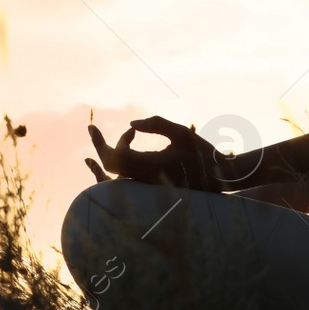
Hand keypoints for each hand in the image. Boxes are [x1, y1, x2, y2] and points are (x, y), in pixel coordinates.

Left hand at [85, 116, 235, 191]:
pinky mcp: (148, 184)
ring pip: (115, 173)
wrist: (217, 178)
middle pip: (111, 167)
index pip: (120, 158)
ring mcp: (147, 184)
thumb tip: (131, 125)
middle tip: (91, 129)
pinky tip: (126, 143)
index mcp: (154, 167)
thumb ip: (157, 124)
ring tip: (102, 135)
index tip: (132, 131)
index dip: (119, 141)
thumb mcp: (182, 132)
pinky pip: (124, 175)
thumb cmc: (201, 153)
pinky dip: (118, 158)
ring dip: (109, 152)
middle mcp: (147, 179)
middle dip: (100, 147)